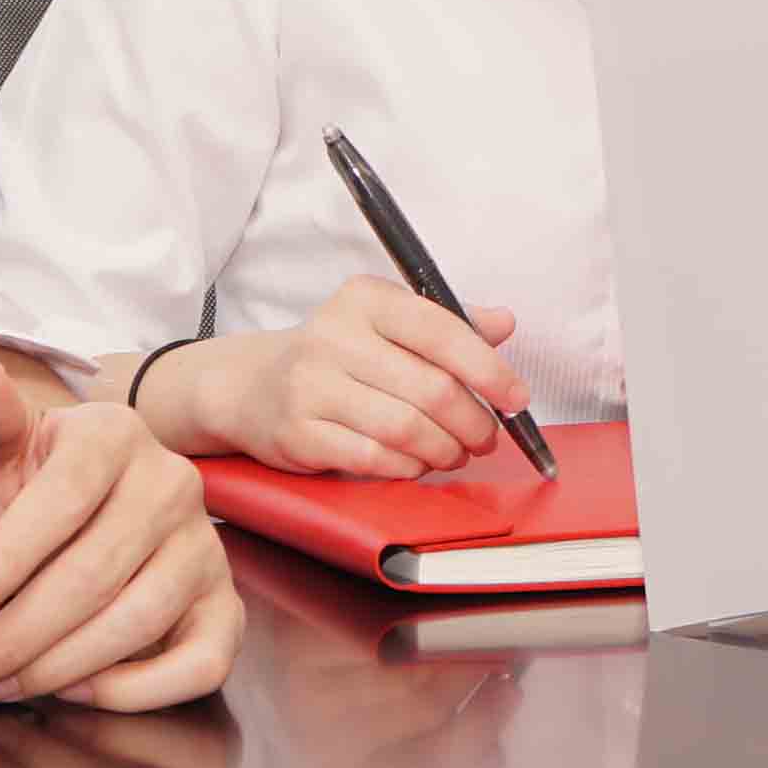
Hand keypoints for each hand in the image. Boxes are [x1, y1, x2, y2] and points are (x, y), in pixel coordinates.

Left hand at [0, 351, 239, 710]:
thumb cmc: (31, 489)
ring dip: (61, 667)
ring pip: (140, 619)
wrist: (73, 519)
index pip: (60, 503)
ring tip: (3, 683)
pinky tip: (80, 690)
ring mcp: (205, 546)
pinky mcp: (225, 603)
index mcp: (116, 435)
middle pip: (93, 574)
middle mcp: (173, 484)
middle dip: (15, 636)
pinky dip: (141, 690)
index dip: (1, 567)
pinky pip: (203, 660)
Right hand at [166, 277, 536, 479]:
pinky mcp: (299, 433)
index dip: (489, 370)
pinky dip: (408, 468)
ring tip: (454, 453)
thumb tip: (505, 323)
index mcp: (365, 299)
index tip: (516, 398)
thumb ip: (447, 323)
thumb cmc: (335, 355)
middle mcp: (335, 336)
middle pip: (431, 389)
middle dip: (473, 422)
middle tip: (487, 438)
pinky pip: (374, 458)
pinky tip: (417, 464)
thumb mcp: (386, 323)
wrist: (250, 386)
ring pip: (406, 428)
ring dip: (444, 450)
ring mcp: (312, 386)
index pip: (442, 331)